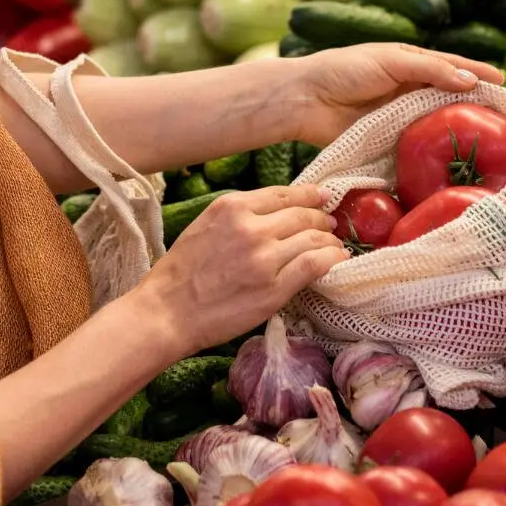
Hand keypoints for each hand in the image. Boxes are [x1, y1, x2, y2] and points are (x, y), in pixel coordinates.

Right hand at [136, 186, 345, 354]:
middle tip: (331, 224)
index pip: (284, 194)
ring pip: (314, 238)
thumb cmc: (181, 273)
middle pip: (303, 214)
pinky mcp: (275, 288)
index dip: (310, 195)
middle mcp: (251, 227)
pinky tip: (337, 260)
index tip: (322, 197)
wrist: (167, 312)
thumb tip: (277, 213)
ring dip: (330, 240)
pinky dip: (332, 259)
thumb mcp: (206, 226)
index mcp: (232, 207)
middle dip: (322, 218)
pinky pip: (315, 264)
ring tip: (334, 245)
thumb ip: (240, 216)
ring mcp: (265, 258)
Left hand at [294, 44, 504, 146]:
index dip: (479, 75)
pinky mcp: (389, 140)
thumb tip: (470, 81)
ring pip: (437, 122)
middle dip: (476, 106)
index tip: (504, 84)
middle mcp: (410, 89)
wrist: (306, 99)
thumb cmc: (345, 70)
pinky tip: (453, 160)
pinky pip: (418, 145)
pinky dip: (435, 151)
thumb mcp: (391, 61)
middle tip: (505, 118)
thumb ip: (430, 70)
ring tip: (489, 141)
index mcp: (411, 63)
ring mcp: (401, 116)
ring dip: (459, 130)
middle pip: (450, 97)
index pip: (454, 67)